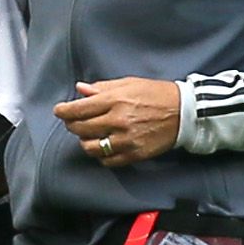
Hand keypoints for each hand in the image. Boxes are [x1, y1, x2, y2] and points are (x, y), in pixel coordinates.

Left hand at [52, 79, 182, 167]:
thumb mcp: (129, 83)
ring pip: (91, 147)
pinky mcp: (134, 154)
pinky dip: (101, 155)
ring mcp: (126, 140)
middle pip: (81, 129)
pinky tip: (103, 147)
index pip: (79, 109)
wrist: (184, 112)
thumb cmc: (156, 94)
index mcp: (115, 100)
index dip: (64, 111)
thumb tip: (80, 90)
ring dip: (85, 142)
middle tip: (73, 122)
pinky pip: (107, 160)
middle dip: (72, 125)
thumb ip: (103, 88)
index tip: (59, 111)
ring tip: (88, 136)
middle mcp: (118, 121)